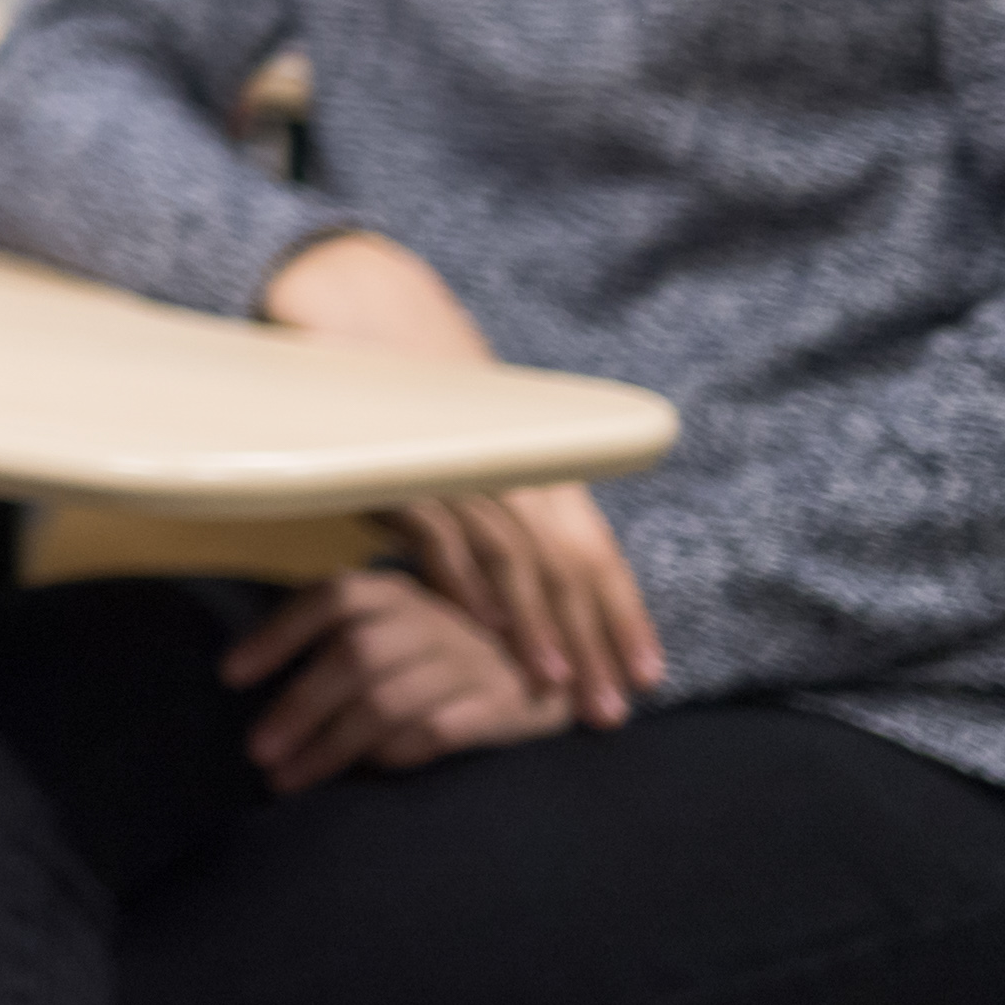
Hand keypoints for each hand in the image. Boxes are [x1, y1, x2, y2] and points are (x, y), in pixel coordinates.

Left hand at [227, 568, 575, 791]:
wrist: (558, 670)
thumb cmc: (448, 654)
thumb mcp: (398, 627)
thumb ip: (340, 641)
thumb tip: (252, 678)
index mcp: (396, 590)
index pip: (328, 600)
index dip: (276, 635)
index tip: (230, 676)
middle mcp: (432, 616)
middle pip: (353, 657)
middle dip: (298, 708)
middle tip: (258, 754)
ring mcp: (471, 660)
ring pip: (388, 700)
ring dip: (332, 745)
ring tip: (291, 779)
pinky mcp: (504, 705)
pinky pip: (439, 730)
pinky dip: (397, 752)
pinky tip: (370, 772)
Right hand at [258, 232, 662, 716]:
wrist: (357, 292)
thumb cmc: (411, 381)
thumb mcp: (470, 442)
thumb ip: (495, 500)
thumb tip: (514, 573)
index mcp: (536, 459)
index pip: (595, 550)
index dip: (623, 613)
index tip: (647, 674)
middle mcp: (512, 462)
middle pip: (569, 564)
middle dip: (595, 641)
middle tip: (609, 712)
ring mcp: (461, 460)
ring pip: (516, 556)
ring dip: (538, 625)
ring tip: (557, 683)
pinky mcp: (404, 459)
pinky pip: (444, 530)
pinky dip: (464, 580)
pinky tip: (481, 625)